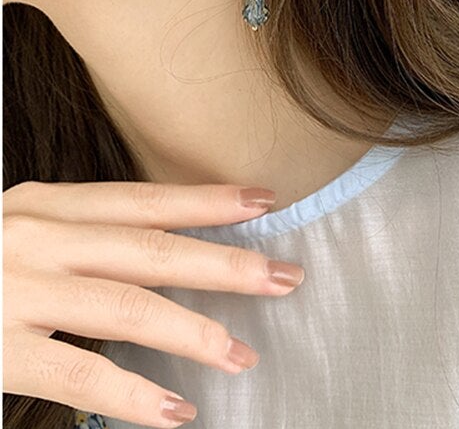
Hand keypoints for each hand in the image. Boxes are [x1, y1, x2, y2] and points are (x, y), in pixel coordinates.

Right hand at [3, 180, 304, 426]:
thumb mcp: (26, 226)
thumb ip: (86, 232)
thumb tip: (167, 246)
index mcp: (49, 205)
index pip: (144, 199)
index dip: (207, 200)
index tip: (265, 201)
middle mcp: (37, 239)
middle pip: (149, 250)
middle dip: (223, 264)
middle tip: (282, 277)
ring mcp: (16, 294)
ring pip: (125, 310)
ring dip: (193, 332)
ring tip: (241, 352)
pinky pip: (76, 375)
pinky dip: (132, 394)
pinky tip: (176, 409)